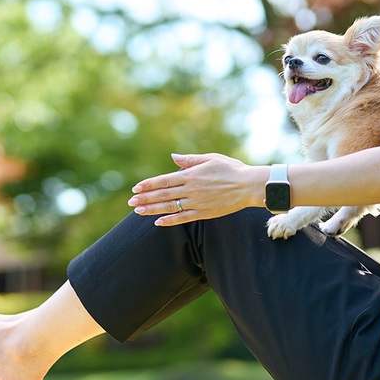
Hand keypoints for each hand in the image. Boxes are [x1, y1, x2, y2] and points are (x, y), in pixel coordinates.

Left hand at [128, 153, 264, 225]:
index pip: (164, 180)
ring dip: (152, 209)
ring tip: (138, 212)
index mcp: (191, 175)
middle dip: (145, 198)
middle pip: (163, 195)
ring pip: (170, 207)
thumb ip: (190, 160)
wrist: (249, 186)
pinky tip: (158, 222)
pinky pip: (183, 218)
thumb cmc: (231, 169)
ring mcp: (197, 202)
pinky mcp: (204, 212)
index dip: (148, 184)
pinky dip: (170, 220)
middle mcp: (191, 189)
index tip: (135, 188)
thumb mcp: (210, 158)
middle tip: (131, 202)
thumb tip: (173, 157)